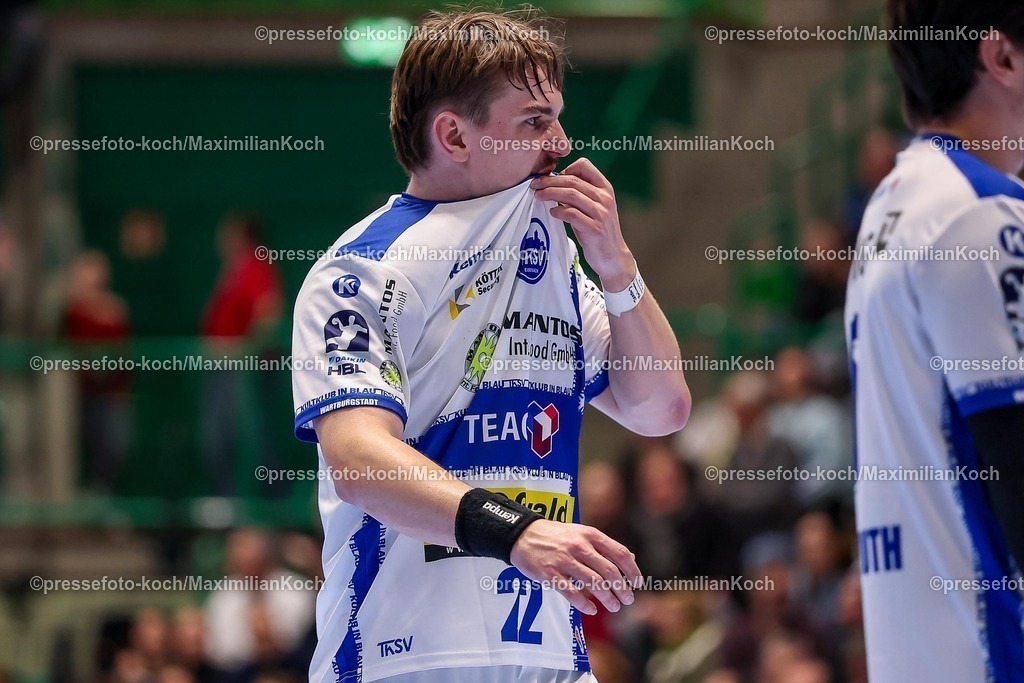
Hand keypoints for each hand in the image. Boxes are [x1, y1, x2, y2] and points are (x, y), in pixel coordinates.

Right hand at [510, 519, 641, 614]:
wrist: (523, 534)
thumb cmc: (555, 535)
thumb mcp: (581, 532)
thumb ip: (604, 545)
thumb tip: (631, 559)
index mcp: (590, 535)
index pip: (620, 553)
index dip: (632, 571)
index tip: (637, 583)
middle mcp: (579, 546)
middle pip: (609, 571)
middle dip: (622, 589)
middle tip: (627, 600)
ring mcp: (564, 560)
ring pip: (593, 583)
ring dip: (607, 598)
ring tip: (613, 607)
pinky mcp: (549, 573)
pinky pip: (571, 592)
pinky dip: (584, 604)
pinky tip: (591, 609)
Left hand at [531, 158, 635, 290]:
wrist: (613, 257)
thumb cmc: (598, 231)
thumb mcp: (593, 207)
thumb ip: (580, 194)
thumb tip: (554, 183)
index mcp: (605, 188)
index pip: (584, 166)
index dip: (565, 169)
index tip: (552, 178)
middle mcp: (604, 198)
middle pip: (572, 180)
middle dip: (550, 180)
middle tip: (535, 185)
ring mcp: (601, 213)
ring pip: (571, 194)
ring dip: (550, 193)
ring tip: (538, 196)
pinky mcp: (594, 229)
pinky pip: (572, 214)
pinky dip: (559, 211)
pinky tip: (552, 212)